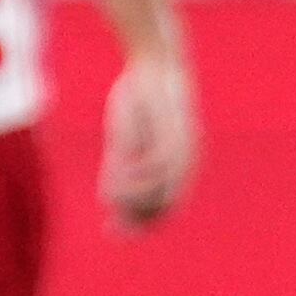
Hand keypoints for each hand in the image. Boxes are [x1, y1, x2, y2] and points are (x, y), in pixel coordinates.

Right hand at [102, 50, 198, 228]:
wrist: (154, 66)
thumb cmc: (139, 101)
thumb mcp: (127, 141)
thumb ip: (122, 170)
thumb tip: (111, 201)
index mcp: (178, 166)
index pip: (165, 209)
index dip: (139, 225)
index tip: (109, 229)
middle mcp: (185, 162)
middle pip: (165, 210)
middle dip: (136, 223)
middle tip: (110, 228)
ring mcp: (182, 151)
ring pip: (161, 194)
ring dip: (132, 200)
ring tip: (110, 194)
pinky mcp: (174, 135)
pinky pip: (156, 168)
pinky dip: (134, 177)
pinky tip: (116, 171)